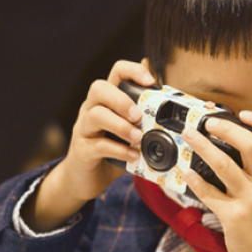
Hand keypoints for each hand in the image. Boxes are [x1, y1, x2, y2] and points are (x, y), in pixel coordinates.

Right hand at [23, 60, 154, 231]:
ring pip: (95, 115)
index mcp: (106, 101)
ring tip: (138, 138)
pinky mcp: (82, 150)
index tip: (151, 81)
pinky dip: (118, 150)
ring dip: (120, 125)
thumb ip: (145, 119)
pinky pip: (98, 145)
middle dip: (121, 99)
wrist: (84, 180)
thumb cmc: (110, 153)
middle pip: (98, 88)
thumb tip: (169, 105)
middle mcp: (91, 109)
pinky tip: (133, 156)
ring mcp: (83, 129)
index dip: (133, 71)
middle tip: (138, 115)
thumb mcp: (129, 132)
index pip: (116, 72)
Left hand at [182, 110, 251, 251]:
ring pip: (225, 165)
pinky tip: (186, 174)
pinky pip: (209, 193)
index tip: (244, 113)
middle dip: (227, 128)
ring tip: (190, 137)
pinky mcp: (234, 216)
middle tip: (209, 123)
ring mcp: (251, 200)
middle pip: (250, 144)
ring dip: (203, 147)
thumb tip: (235, 155)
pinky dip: (195, 181)